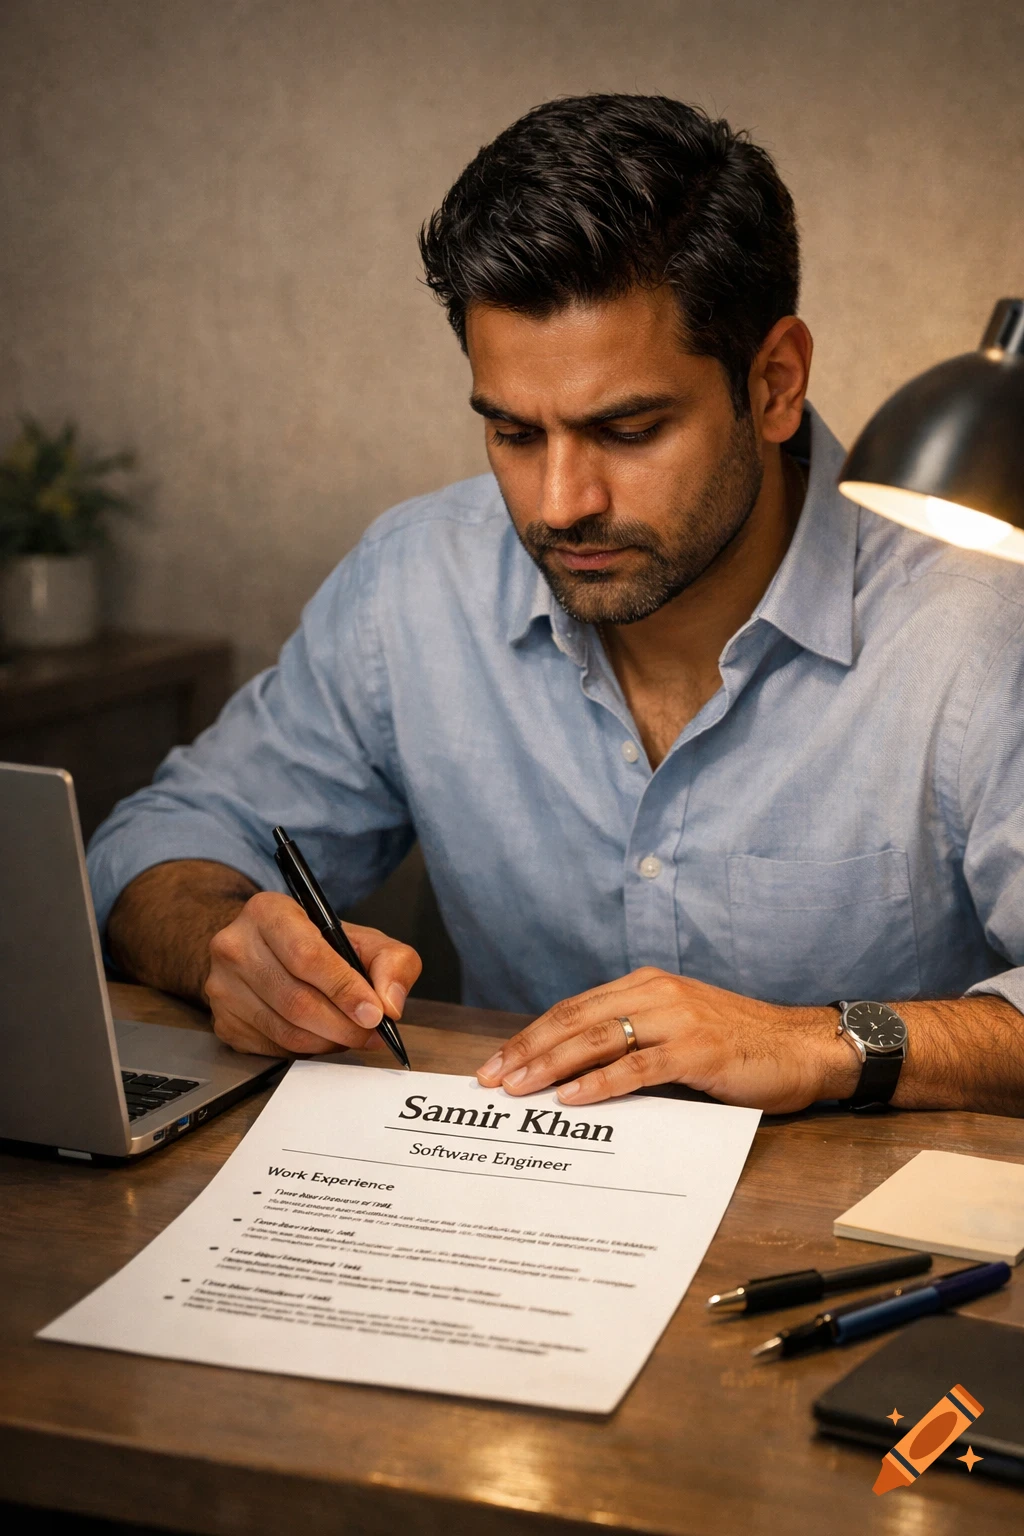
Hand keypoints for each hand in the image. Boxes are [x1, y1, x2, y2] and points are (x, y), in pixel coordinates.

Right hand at [204, 892, 421, 1056]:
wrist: (267, 951)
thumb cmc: (318, 944)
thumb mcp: (363, 938)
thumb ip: (392, 962)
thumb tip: (390, 1003)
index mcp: (268, 912)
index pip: (307, 956)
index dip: (344, 989)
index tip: (374, 1013)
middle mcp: (235, 946)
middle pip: (296, 1000)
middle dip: (343, 1025)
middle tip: (371, 1034)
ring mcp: (223, 987)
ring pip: (285, 1030)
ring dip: (328, 1041)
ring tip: (352, 1036)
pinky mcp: (223, 1022)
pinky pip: (272, 1047)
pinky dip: (306, 1050)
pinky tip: (323, 1037)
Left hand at [476, 968, 858, 1112]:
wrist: (804, 1048)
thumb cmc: (741, 1046)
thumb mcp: (679, 1030)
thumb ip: (634, 1039)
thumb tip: (575, 1070)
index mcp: (647, 986)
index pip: (574, 1009)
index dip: (532, 1035)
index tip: (497, 1062)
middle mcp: (656, 994)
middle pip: (575, 1020)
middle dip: (527, 1050)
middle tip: (490, 1078)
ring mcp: (677, 1020)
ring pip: (597, 1039)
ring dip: (550, 1065)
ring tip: (517, 1088)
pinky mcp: (697, 1051)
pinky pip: (636, 1067)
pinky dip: (599, 1084)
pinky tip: (570, 1099)